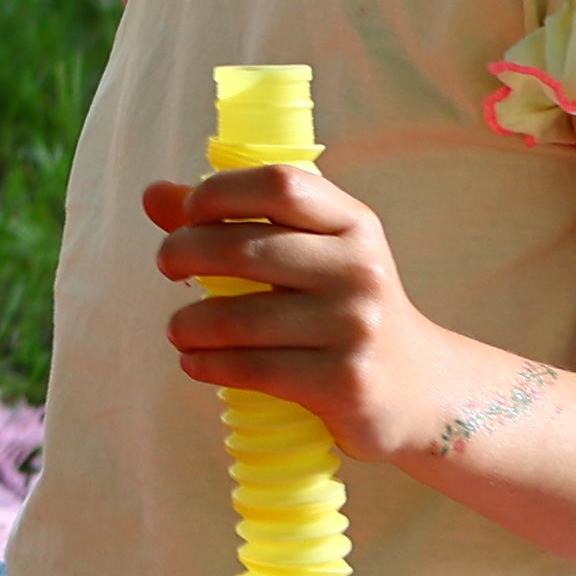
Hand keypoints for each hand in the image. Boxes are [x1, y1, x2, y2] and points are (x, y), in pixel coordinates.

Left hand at [142, 163, 467, 463]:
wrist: (421, 390)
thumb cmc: (345, 309)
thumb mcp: (312, 255)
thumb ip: (238, 222)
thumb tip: (154, 196)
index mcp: (354, 225)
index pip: (280, 185)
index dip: (221, 191)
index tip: (189, 212)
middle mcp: (359, 269)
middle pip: (244, 248)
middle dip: (185, 252)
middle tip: (166, 264)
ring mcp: (354, 328)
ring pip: (237, 318)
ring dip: (187, 323)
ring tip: (178, 328)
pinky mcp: (343, 383)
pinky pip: (252, 368)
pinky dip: (208, 363)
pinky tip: (195, 362)